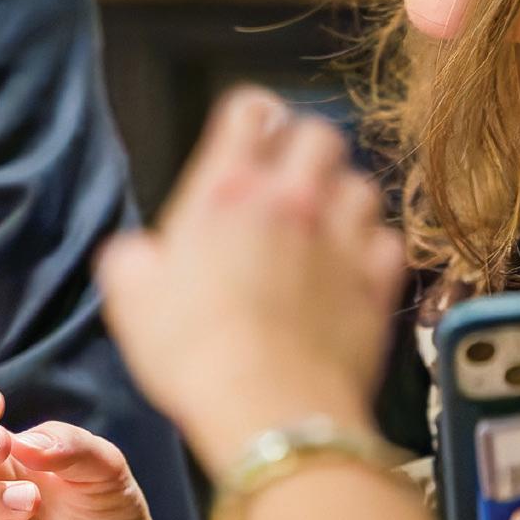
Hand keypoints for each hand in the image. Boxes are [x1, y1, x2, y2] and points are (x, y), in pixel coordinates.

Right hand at [96, 87, 405, 470]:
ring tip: (324, 226)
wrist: (269, 410)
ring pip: (361, 184)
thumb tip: (138, 252)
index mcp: (227, 191)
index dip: (249, 118)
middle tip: (289, 180)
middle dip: (304, 149)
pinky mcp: (377, 282)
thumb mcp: (131, 300)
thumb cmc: (194, 355)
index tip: (246, 138)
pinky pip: (388, 241)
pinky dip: (372, 248)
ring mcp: (342, 238)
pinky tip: (352, 270)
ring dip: (342, 198)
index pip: (249, 109)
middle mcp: (292, 200)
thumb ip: (132, 259)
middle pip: (320, 133)